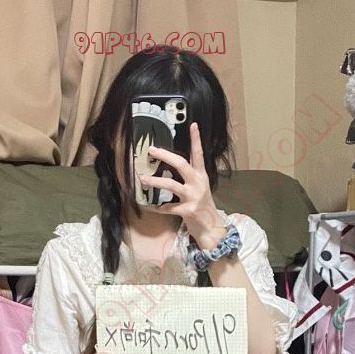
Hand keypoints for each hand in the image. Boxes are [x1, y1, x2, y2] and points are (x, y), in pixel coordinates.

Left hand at [139, 122, 225, 249]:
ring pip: (171, 185)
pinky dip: (156, 207)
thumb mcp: (200, 188)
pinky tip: (147, 206)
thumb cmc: (202, 206)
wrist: (211, 228)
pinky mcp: (187, 211)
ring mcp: (193, 197)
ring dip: (156, 182)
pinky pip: (167, 208)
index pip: (199, 154)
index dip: (196, 139)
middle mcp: (198, 184)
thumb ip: (190, 176)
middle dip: (166, 156)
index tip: (192, 125)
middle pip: (182, 165)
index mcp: (201, 176)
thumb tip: (172, 164)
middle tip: (152, 150)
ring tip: (143, 179)